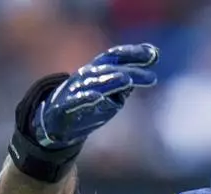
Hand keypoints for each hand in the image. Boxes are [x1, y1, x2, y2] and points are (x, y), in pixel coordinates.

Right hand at [33, 44, 158, 148]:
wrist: (55, 122)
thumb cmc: (87, 106)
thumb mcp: (109, 94)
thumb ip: (125, 85)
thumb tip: (147, 75)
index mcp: (97, 71)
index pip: (115, 57)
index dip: (133, 53)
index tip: (154, 54)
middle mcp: (86, 76)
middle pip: (110, 70)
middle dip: (131, 72)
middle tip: (152, 78)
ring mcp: (75, 90)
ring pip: (94, 83)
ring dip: (110, 81)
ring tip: (126, 80)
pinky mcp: (65, 107)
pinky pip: (76, 101)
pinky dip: (86, 98)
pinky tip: (98, 97)